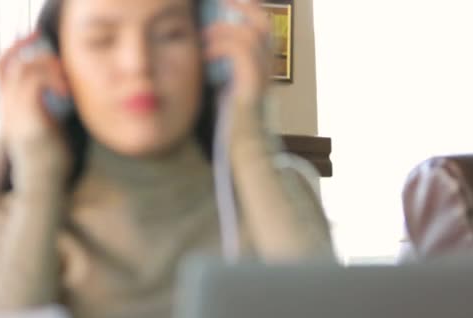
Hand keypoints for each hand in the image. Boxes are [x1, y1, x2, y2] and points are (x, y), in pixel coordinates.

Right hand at [0, 32, 71, 181]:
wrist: (43, 187)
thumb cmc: (49, 162)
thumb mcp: (47, 129)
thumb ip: (47, 108)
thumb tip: (62, 92)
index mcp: (10, 110)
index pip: (2, 69)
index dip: (16, 51)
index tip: (37, 43)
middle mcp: (8, 109)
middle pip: (10, 63)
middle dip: (35, 53)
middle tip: (58, 60)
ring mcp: (16, 115)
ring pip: (24, 69)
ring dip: (48, 67)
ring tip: (65, 82)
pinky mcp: (29, 121)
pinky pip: (33, 84)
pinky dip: (51, 80)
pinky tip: (66, 94)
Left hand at [204, 0, 271, 115]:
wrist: (241, 147)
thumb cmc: (230, 119)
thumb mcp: (225, 84)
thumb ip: (223, 64)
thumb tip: (205, 45)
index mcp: (262, 64)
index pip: (263, 27)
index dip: (249, 9)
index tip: (226, 2)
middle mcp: (267, 67)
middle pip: (265, 24)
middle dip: (243, 9)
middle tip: (219, 4)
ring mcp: (263, 76)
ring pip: (253, 35)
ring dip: (225, 29)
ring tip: (204, 36)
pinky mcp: (253, 86)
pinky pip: (242, 53)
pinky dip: (222, 47)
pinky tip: (205, 55)